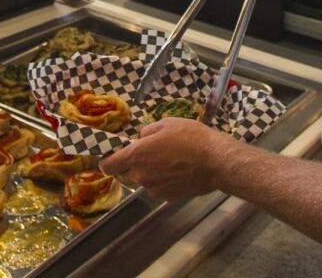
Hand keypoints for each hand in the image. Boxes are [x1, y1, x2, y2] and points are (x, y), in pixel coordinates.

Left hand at [101, 117, 237, 201]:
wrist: (215, 162)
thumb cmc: (191, 138)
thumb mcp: (167, 124)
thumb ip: (147, 132)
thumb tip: (140, 139)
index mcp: (136, 156)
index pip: (109, 165)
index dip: (107, 161)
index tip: (109, 158)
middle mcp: (140, 176)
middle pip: (125, 174)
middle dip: (131, 165)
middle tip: (148, 155)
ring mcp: (153, 189)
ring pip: (143, 181)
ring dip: (148, 173)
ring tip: (168, 162)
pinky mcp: (167, 198)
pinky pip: (157, 188)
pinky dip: (162, 181)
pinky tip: (176, 172)